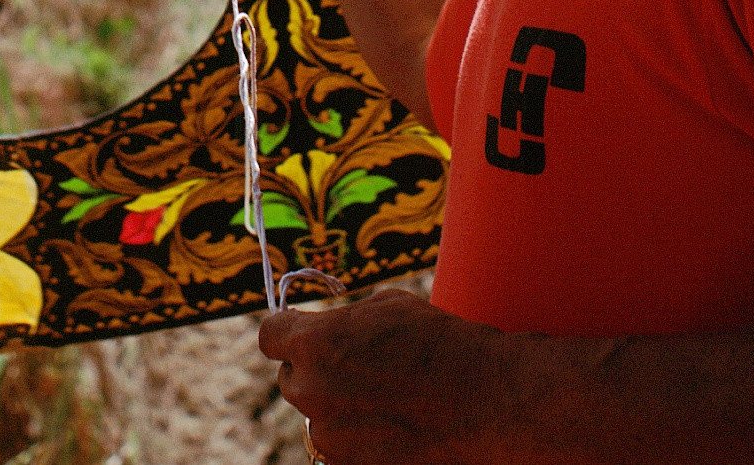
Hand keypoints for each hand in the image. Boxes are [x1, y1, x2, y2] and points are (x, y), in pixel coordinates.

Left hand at [258, 289, 496, 464]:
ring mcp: (328, 434)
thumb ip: (345, 321)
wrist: (483, 402)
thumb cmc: (440, 345)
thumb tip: (332, 330)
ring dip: (337, 406)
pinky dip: (357, 437)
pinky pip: (339, 446)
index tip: (301, 332)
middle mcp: (311, 390)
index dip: (287, 331)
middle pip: (292, 377)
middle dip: (315, 369)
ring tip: (386, 399)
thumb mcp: (388, 307)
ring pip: (317, 415)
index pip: (270, 335)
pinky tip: (393, 424)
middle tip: (356, 366)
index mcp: (314, 343)